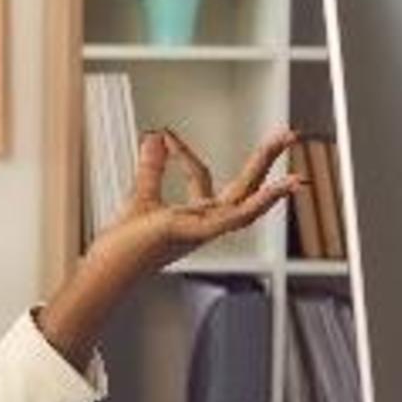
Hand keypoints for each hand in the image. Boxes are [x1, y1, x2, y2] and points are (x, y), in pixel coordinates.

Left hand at [86, 125, 306, 283]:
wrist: (109, 268)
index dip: (183, 152)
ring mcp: (205, 230)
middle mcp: (206, 224)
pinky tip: (278, 189)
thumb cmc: (123, 244)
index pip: (202, 176)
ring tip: (292, 156)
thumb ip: (151, 168)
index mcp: (194, 217)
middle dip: (265, 160)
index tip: (165, 133)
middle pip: (244, 187)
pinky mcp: (199, 233)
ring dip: (271, 182)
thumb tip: (154, 137)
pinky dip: (260, 203)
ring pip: (247, 203)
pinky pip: (237, 218)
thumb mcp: (141, 196)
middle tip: (288, 133)